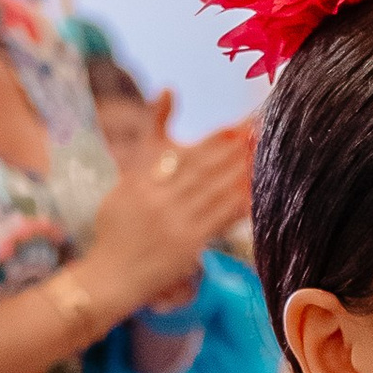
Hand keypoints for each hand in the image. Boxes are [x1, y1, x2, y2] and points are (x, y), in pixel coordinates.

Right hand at [84, 120, 255, 319]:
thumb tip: (167, 97)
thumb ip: (146, 150)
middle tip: (259, 133)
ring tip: (262, 156)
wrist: (110, 275)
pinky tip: (255, 193)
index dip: (212, 141)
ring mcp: (174, 220)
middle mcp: (158, 197)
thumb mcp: (123, 187)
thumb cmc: (115, 232)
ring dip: (240, 172)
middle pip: (204, 168)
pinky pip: (218, 220)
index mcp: (142, 181)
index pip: (184, 155)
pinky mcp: (188, 243)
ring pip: (214, 190)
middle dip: (233, 149)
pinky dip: (238, 205)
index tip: (236, 128)